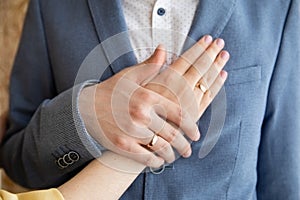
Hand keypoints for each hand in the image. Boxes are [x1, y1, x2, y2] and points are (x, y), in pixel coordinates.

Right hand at [79, 36, 228, 167]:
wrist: (84, 108)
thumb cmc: (110, 91)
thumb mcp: (129, 75)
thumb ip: (150, 65)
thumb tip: (163, 49)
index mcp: (147, 96)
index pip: (178, 113)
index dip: (191, 126)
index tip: (196, 134)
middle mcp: (141, 114)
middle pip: (172, 134)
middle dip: (184, 145)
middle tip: (188, 150)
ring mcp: (131, 131)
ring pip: (161, 148)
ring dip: (172, 155)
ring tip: (175, 156)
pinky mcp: (122, 145)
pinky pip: (146, 158)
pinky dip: (156, 162)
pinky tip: (159, 161)